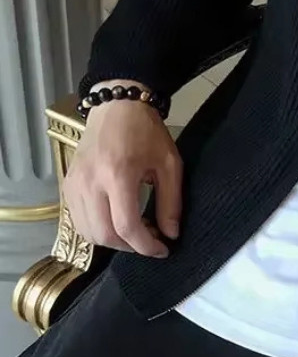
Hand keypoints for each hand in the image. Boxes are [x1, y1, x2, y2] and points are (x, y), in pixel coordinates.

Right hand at [63, 81, 181, 257]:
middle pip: (104, 235)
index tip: (163, 249)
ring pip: (88, 232)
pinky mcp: (67, 185)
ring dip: (113, 241)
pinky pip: (78, 220)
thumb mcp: (170, 164)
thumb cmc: (147, 132)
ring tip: (136, 231)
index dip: (146, 246)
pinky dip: (97, 229)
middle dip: (130, 247)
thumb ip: (171, 201)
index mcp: (118, 175)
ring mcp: (74, 184)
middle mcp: (90, 182)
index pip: (126, 227)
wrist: (117, 106)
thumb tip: (171, 234)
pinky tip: (116, 221)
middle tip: (150, 240)